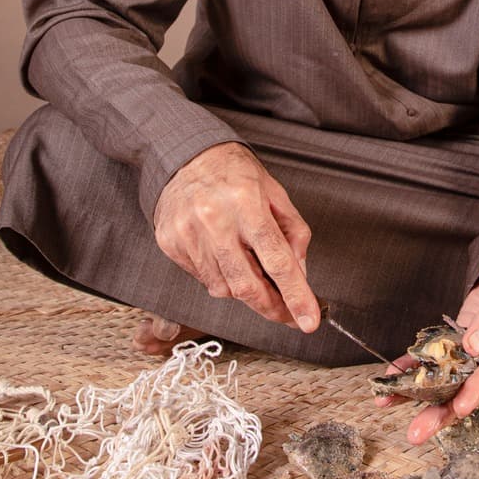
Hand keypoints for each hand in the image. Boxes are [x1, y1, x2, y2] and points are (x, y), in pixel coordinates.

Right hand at [153, 142, 319, 331]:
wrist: (185, 157)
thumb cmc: (235, 174)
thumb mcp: (275, 193)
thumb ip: (293, 233)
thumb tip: (300, 274)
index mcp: (246, 202)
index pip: (277, 260)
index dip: (296, 295)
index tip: (309, 321)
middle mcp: (214, 220)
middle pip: (247, 285)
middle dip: (271, 307)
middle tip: (287, 315)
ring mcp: (188, 234)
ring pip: (224, 288)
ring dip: (245, 291)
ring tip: (253, 273)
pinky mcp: (170, 243)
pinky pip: (203, 279)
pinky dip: (221, 278)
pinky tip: (225, 259)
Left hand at [403, 249, 478, 443]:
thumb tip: (477, 345)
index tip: (461, 405)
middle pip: (476, 386)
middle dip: (444, 411)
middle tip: (418, 432)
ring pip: (456, 381)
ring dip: (422, 395)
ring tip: (389, 403)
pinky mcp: (467, 350)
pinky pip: (443, 363)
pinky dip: (418, 368)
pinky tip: (395, 376)